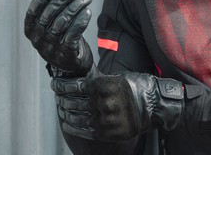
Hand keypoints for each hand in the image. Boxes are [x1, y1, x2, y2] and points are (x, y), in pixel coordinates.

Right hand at [24, 0, 93, 75]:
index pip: (36, 6)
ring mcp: (50, 47)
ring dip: (77, 5)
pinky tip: (88, 11)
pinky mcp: (65, 54)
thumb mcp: (52, 22)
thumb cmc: (61, 36)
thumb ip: (53, 4)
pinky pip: (73, 34)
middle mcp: (37, 38)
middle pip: (51, 11)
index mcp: (30, 28)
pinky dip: (81, 21)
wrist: (70, 66)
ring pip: (63, 21)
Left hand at [51, 69, 183, 141]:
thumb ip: (98, 82)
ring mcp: (104, 119)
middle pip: (72, 102)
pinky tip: (68, 123)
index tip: (55, 84)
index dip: (61, 85)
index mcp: (103, 86)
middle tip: (58, 97)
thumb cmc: (138, 88)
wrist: (155, 106)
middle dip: (61, 99)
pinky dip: (73, 127)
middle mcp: (102, 103)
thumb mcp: (117, 78)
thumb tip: (79, 84)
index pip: (74, 86)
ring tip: (62, 110)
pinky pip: (84, 131)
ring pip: (75, 117)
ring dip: (65, 113)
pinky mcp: (107, 133)